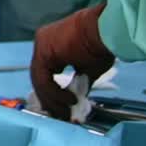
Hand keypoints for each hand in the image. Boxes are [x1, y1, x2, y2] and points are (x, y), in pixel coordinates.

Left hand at [30, 5, 114, 119]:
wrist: (107, 29)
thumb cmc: (102, 45)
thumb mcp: (88, 69)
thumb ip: (78, 83)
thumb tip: (76, 101)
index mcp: (50, 45)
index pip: (44, 73)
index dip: (51, 94)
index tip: (61, 110)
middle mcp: (42, 44)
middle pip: (39, 77)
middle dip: (49, 100)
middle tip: (60, 116)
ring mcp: (41, 45)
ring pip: (39, 79)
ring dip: (52, 100)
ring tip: (66, 112)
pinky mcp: (44, 51)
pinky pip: (44, 78)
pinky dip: (55, 93)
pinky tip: (70, 100)